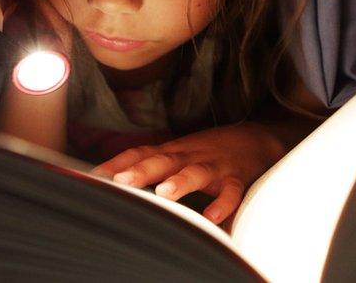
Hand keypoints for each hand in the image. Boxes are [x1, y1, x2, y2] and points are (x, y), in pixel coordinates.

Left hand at [91, 122, 286, 224]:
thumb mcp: (181, 153)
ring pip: (196, 172)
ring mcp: (214, 166)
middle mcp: (190, 156)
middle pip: (163, 160)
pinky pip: (231, 192)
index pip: (141, 153)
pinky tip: (214, 217)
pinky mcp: (237, 178)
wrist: (259, 139)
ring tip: (164, 193)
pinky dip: (223, 204)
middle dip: (141, 170)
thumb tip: (116, 178)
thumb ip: (154, 164)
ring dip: (181, 181)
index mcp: (174, 151)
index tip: (95, 176)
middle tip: (121, 181)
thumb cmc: (212, 151)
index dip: (118, 163)